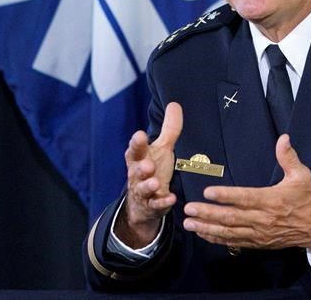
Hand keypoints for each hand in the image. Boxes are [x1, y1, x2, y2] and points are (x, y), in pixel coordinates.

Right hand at [114, 101, 183, 247]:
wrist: (144, 203)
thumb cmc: (153, 170)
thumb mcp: (161, 149)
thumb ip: (169, 129)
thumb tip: (174, 104)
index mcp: (139, 158)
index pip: (135, 149)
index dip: (136, 143)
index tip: (139, 135)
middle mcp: (138, 175)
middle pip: (136, 170)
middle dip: (140, 167)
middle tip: (147, 164)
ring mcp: (144, 192)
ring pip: (143, 189)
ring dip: (148, 185)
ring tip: (154, 182)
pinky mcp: (152, 206)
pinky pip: (156, 205)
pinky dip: (162, 202)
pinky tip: (171, 199)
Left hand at [182, 134, 310, 254]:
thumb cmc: (308, 199)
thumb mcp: (302, 175)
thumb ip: (289, 157)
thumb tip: (283, 138)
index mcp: (272, 200)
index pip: (245, 198)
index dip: (226, 196)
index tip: (208, 192)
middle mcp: (263, 219)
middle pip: (231, 217)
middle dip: (208, 213)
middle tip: (189, 209)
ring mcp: (259, 233)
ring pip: (229, 232)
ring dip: (208, 228)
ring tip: (189, 223)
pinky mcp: (258, 242)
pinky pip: (234, 242)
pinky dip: (217, 239)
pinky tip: (203, 233)